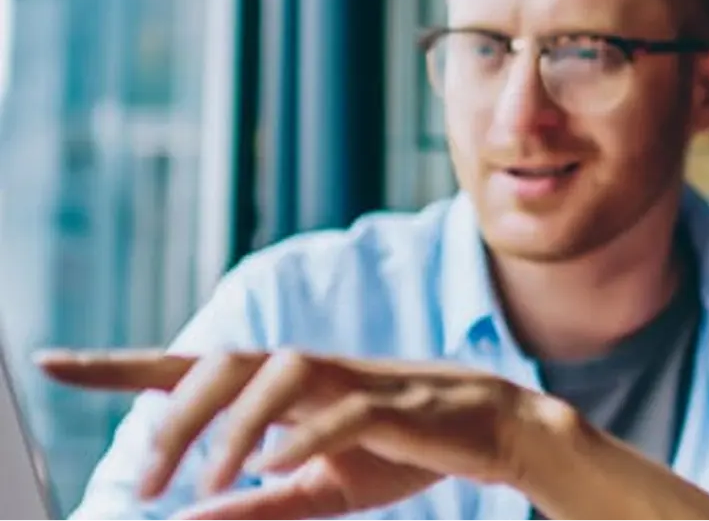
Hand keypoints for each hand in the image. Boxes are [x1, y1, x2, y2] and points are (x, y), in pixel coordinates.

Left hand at [35, 350, 568, 520]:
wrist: (497, 432)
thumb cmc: (406, 452)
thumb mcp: (321, 489)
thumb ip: (258, 504)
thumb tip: (189, 520)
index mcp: (286, 386)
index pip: (193, 366)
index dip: (122, 364)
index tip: (53, 362)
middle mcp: (313, 370)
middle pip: (227, 361)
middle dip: (174, 415)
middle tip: (145, 481)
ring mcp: (357, 379)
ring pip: (281, 372)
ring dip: (235, 425)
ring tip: (210, 482)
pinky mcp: (400, 404)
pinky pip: (345, 409)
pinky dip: (304, 437)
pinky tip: (275, 469)